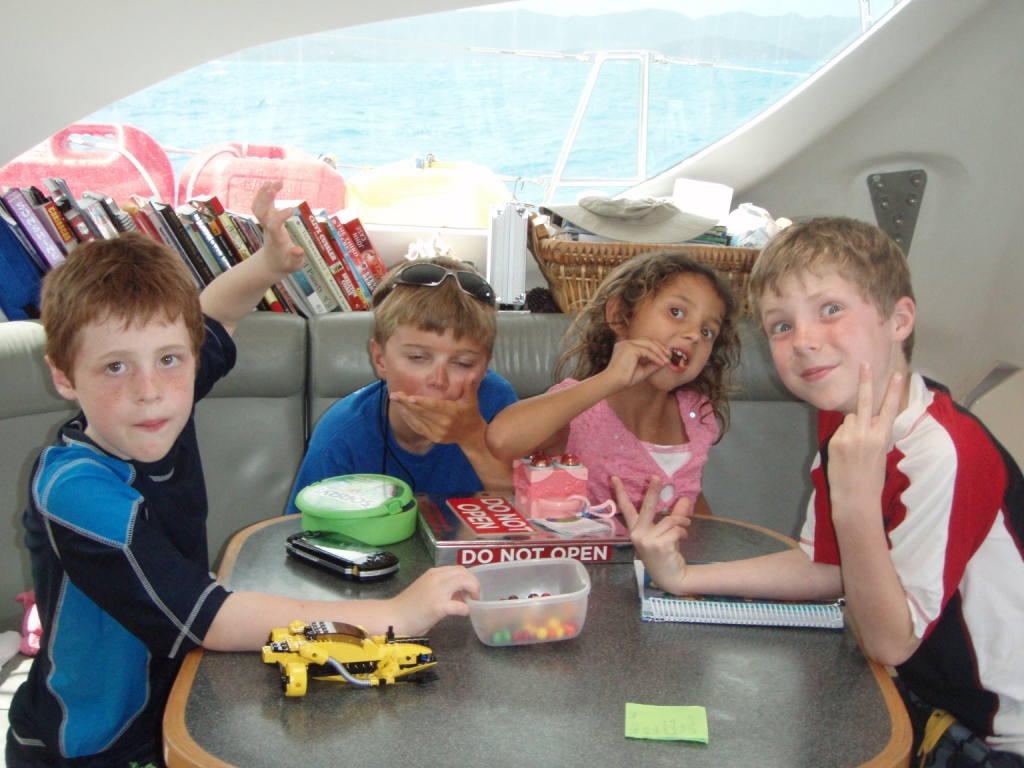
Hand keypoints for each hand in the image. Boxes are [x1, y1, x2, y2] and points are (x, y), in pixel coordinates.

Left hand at [250, 180, 304, 276]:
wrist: (269, 264)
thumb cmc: (284, 264)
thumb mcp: (293, 266)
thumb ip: (296, 259)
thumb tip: (299, 250)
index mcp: (276, 239)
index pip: (273, 225)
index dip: (280, 216)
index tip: (291, 209)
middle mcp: (269, 229)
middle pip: (261, 212)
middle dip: (265, 199)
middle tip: (275, 186)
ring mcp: (266, 223)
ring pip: (259, 207)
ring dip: (265, 193)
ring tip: (277, 182)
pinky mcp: (267, 219)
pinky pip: (262, 205)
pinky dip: (266, 194)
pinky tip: (274, 185)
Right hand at [388, 566, 480, 635]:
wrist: (393, 618)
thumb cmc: (408, 608)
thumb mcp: (426, 590)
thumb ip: (442, 588)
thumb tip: (460, 595)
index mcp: (433, 573)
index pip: (458, 569)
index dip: (468, 578)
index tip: (470, 590)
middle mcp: (436, 578)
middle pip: (463, 572)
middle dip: (474, 582)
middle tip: (475, 595)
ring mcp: (437, 591)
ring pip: (463, 581)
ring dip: (473, 590)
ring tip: (473, 601)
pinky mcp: (437, 606)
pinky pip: (459, 605)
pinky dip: (465, 609)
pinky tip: (464, 613)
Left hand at [390, 372, 485, 445]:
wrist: (471, 435)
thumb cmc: (471, 413)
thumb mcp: (472, 400)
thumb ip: (470, 386)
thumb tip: (472, 374)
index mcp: (452, 412)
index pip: (434, 406)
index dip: (421, 402)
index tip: (409, 397)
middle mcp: (444, 424)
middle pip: (422, 412)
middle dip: (407, 403)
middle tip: (394, 394)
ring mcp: (438, 432)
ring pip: (418, 419)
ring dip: (405, 409)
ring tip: (395, 399)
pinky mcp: (434, 437)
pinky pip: (418, 428)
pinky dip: (409, 419)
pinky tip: (402, 410)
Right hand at [602, 338, 671, 390]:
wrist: (613, 383)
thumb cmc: (625, 379)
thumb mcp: (643, 370)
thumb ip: (653, 364)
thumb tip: (665, 361)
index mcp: (626, 347)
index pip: (645, 343)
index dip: (657, 348)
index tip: (666, 355)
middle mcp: (626, 343)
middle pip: (648, 340)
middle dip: (660, 347)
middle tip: (670, 355)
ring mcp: (627, 344)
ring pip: (649, 344)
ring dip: (660, 352)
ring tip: (667, 361)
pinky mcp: (630, 348)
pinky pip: (647, 351)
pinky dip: (656, 357)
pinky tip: (661, 363)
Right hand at [614, 475, 691, 592]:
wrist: (672, 578)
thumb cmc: (667, 555)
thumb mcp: (668, 534)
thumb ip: (675, 516)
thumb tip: (683, 499)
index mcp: (636, 530)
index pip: (626, 509)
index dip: (620, 493)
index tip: (614, 478)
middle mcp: (637, 534)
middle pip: (646, 507)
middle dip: (652, 491)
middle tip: (657, 477)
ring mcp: (646, 540)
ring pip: (669, 520)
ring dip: (682, 522)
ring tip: (686, 526)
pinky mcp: (658, 545)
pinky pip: (675, 530)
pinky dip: (683, 532)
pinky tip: (683, 539)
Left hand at [827, 363, 902, 520]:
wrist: (854, 497)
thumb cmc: (872, 477)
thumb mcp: (880, 452)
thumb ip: (875, 432)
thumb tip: (867, 417)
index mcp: (881, 437)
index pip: (889, 409)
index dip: (894, 391)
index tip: (898, 375)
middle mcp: (864, 434)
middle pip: (864, 401)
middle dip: (865, 381)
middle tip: (864, 364)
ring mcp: (847, 437)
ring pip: (851, 419)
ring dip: (854, 426)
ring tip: (856, 448)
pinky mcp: (834, 441)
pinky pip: (841, 430)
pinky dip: (844, 437)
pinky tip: (846, 454)